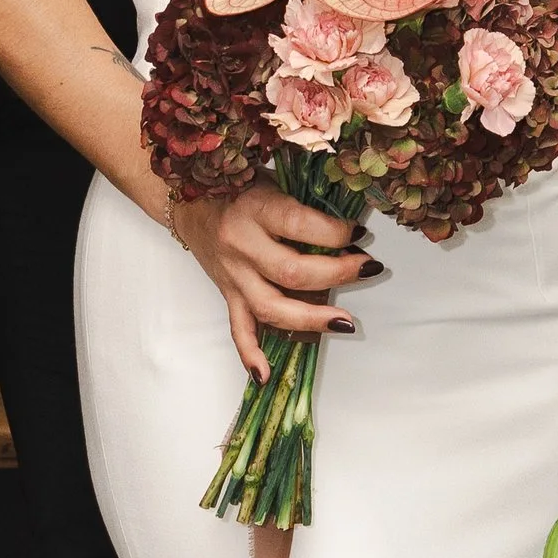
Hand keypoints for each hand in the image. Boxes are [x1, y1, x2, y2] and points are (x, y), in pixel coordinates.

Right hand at [164, 185, 368, 376]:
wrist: (189, 200)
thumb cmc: (240, 188)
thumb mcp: (273, 182)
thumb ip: (304, 206)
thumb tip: (350, 233)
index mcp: (255, 209)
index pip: (300, 225)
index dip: (336, 233)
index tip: (359, 235)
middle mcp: (241, 245)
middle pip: (291, 272)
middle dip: (337, 274)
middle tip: (368, 269)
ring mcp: (233, 274)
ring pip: (270, 307)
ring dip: (310, 318)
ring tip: (344, 322)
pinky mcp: (227, 293)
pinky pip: (238, 328)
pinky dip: (251, 354)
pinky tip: (265, 375)